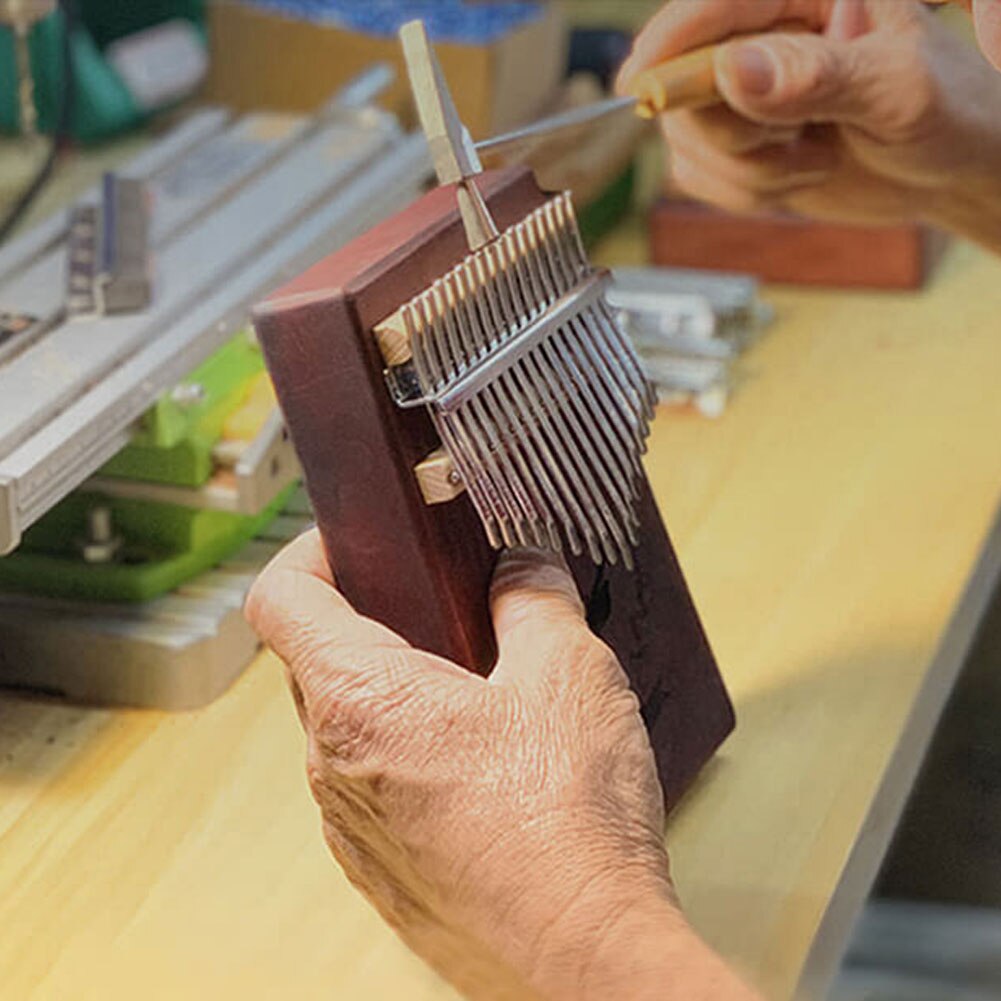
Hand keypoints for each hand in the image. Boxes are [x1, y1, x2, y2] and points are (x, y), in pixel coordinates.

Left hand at [245, 531, 756, 999]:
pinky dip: (412, 755)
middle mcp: (335, 769)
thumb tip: (523, 566)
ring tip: (478, 690)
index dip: (309, 552)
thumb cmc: (567, 822)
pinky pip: (376, 788)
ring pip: (350, 729)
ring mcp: (355, 829)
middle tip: (444, 610)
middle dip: (374, 621)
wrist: (583, 955)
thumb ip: (535, 598)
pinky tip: (487, 765)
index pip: (280, 600)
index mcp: (360, 702)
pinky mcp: (386, 872)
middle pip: (317, 662)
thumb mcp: (568, 671)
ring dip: (398, 694)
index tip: (353, 541)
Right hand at [617, 0, 1000, 249]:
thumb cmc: (947, 111)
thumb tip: (734, 71)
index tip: (642, 82)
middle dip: (735, 131)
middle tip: (798, 134)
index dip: (669, 40)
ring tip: (811, 154)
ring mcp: (741, 92)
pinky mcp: (733, 142)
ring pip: (687, 140)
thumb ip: (816, 76)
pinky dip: (744, 193)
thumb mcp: (895, 89)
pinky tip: (795, 174)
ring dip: (747, 170)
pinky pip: (697, 178)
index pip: (713, 4)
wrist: (950, 169)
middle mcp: (763, 36)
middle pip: (684, 82)